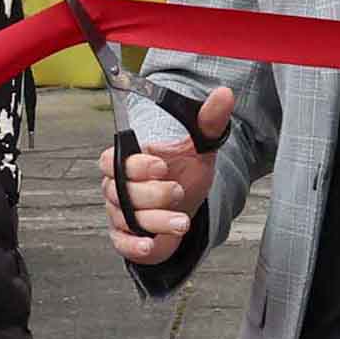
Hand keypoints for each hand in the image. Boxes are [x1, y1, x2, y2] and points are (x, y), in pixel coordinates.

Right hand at [104, 83, 235, 262]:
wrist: (188, 207)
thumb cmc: (185, 173)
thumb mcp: (200, 148)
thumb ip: (208, 121)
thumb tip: (225, 93)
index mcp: (128, 161)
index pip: (115, 160)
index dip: (136, 165)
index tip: (162, 166)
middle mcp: (118, 187)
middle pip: (121, 191)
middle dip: (152, 194)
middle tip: (178, 192)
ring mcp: (120, 213)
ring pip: (127, 218)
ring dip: (155, 221)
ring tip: (183, 222)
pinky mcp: (126, 237)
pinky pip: (121, 242)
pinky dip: (134, 245)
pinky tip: (151, 244)